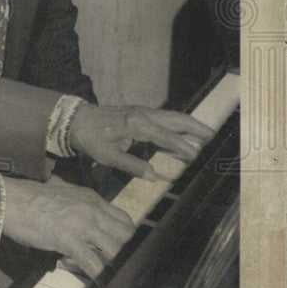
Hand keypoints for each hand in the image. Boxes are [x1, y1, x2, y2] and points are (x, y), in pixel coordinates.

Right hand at [0, 174, 135, 278]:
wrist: (10, 200)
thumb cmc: (29, 196)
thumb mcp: (62, 191)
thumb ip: (77, 202)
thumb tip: (77, 211)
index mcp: (91, 198)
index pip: (123, 218)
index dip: (122, 234)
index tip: (113, 244)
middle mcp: (92, 210)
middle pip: (125, 234)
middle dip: (120, 249)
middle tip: (107, 257)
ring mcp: (82, 226)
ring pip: (114, 250)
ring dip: (108, 262)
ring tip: (96, 267)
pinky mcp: (70, 241)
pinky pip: (93, 263)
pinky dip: (96, 275)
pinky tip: (93, 281)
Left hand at [69, 104, 214, 181]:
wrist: (76, 119)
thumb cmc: (90, 138)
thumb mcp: (107, 155)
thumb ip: (131, 165)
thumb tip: (154, 176)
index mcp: (137, 125)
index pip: (166, 137)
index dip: (182, 146)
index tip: (196, 155)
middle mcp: (143, 115)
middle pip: (175, 119)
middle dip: (195, 127)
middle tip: (212, 136)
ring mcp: (141, 111)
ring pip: (171, 116)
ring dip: (188, 124)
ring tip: (204, 133)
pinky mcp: (138, 112)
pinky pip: (163, 117)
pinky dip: (176, 124)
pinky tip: (181, 132)